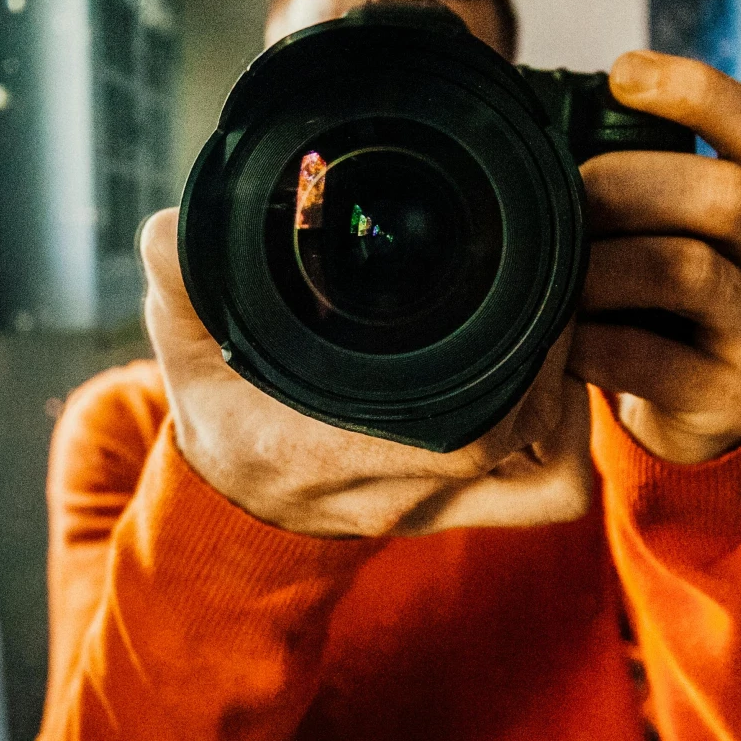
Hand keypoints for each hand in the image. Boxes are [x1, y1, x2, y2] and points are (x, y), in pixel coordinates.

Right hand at [138, 209, 594, 538]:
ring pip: (551, 474)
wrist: (233, 507)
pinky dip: (568, 435)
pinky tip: (552, 375)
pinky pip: (548, 488)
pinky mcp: (464, 509)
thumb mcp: (185, 345)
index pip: (462, 437)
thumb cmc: (222, 417)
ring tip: (560, 326)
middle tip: (559, 290)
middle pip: (527, 444)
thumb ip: (181, 280)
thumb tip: (170, 230)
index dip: (521, 372)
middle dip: (557, 364)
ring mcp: (435, 509)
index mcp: (323, 457)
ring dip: (570, 400)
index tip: (533, 298)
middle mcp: (390, 494)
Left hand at [574, 52, 740, 463]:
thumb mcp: (651, 231)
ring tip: (546, 268)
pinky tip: (556, 339)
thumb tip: (528, 114)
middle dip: (628, 185)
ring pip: (691, 272)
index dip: (701, 92)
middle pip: (726, 195)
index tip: (622, 74)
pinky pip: (655, 359)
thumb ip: (624, 175)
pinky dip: (592, 342)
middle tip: (558, 194)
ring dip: (601, 265)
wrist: (679, 418)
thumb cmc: (647, 302)